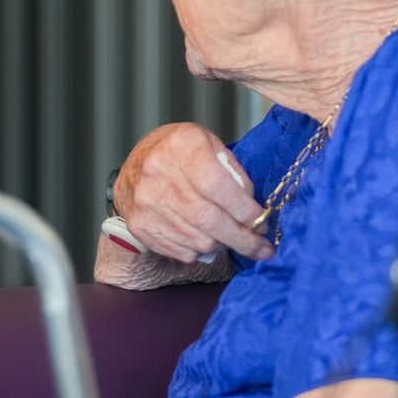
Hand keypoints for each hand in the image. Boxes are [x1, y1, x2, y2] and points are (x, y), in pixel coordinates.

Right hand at [112, 123, 268, 262]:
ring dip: (223, 244)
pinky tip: (206, 237)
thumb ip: (234, 173)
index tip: (260, 221)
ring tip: (232, 238)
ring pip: (199, 240)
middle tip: (261, 247)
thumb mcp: (210, 145)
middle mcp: (158, 174)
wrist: (135, 165)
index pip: (216, 184)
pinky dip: (202, 250)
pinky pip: (183, 251)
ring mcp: (146, 203)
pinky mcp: (140, 226)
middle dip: (242, 238)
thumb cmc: (181, 154)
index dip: (243, 208)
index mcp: (182, 146)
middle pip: (209, 218)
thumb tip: (253, 212)